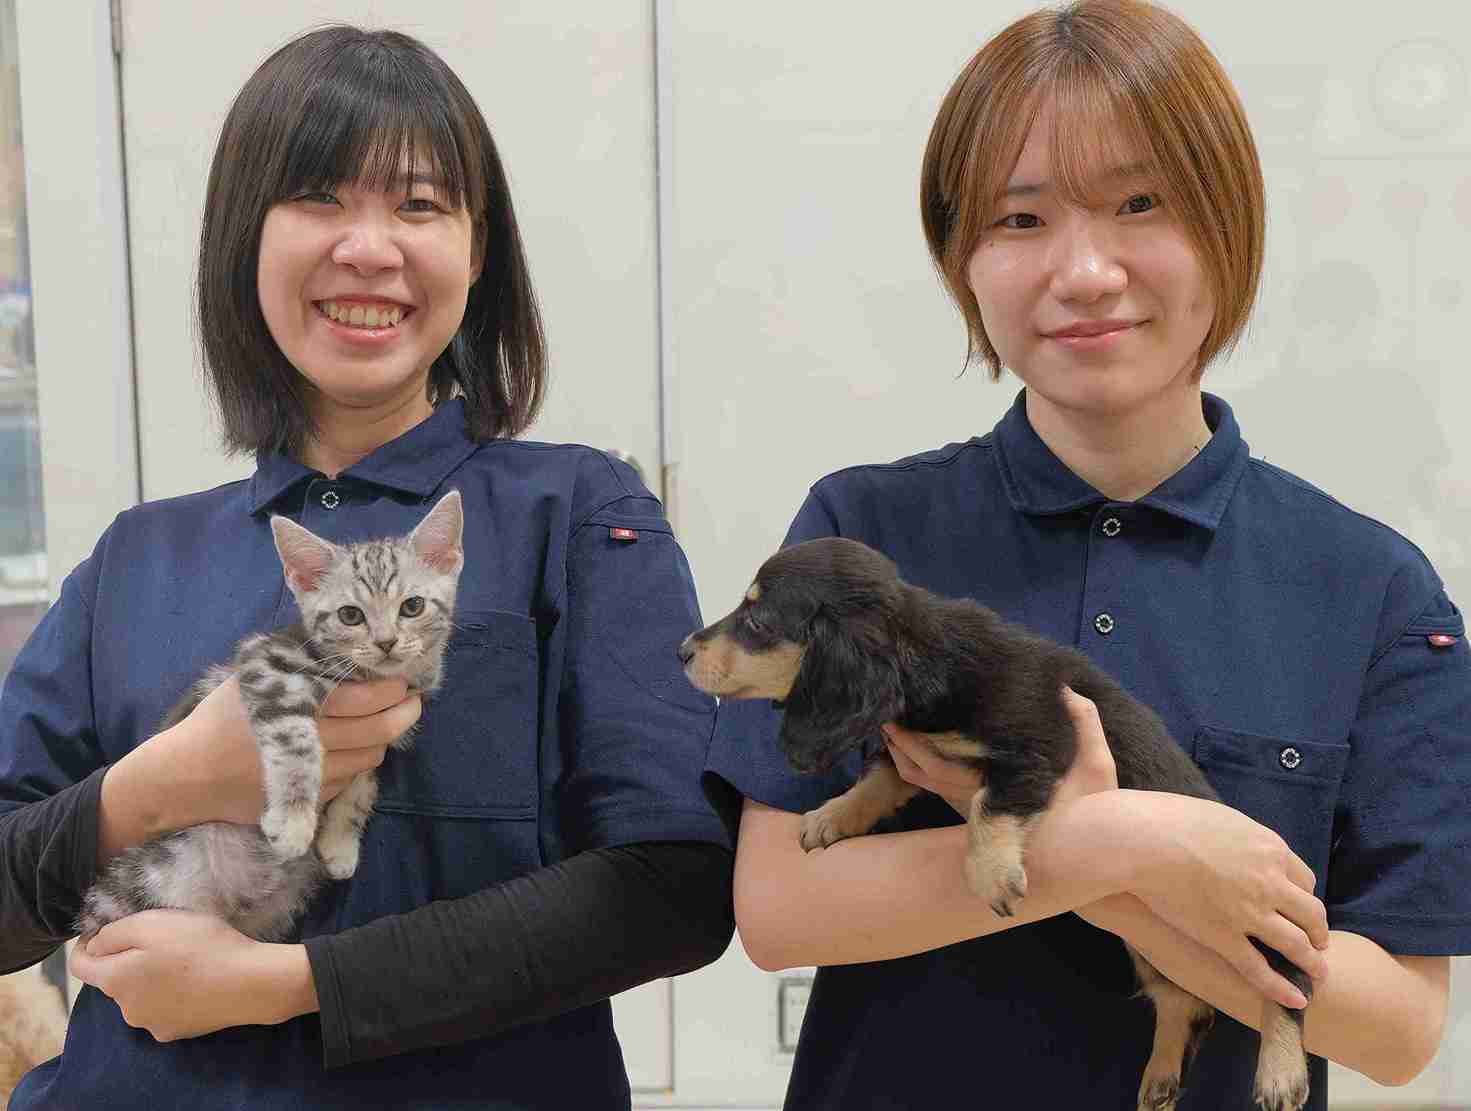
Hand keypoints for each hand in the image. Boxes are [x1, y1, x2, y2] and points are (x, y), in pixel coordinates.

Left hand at [68, 910, 316, 1040]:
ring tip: (183, 961)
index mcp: (116, 980)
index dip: (87, 943)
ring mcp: (152, 1025)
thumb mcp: (153, 924)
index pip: (81, 965)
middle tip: (161, 939)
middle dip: (128, 960)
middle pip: (115, 980)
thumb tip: (95, 945)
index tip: (103, 929)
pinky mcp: (177, 1032)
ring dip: (150, 979)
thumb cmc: (200, 947)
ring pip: (140, 996)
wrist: (249, 983)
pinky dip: (171, 996)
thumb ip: (114, 933)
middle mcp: (126, 1009)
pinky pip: (163, 1010)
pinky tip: (195, 983)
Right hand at [146, 676, 419, 827]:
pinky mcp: (309, 803)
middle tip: (412, 702)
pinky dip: (358, 763)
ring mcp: (312, 778)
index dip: (392, 690)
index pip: (363, 698)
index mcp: (297, 706)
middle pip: (378, 732)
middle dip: (404, 715)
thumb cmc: (221, 718)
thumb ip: (299, 666)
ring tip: (382, 723)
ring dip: (382, 741)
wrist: (186, 776)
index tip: (403, 682)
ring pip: (370, 759)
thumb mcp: (254, 679)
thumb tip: (346, 649)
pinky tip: (351, 749)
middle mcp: (310, 744)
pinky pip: (350, 781)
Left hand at [883, 687, 1115, 816]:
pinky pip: (934, 787)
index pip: (938, 764)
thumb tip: (1070, 691)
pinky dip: (916, 766)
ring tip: (895, 724)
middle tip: (886, 713)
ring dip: (903, 756)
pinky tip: (914, 742)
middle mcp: (978, 799)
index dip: (913, 740)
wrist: (1086, 856)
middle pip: (921, 773)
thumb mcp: (1098, 766)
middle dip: (899, 744)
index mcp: (995, 786)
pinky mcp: (974, 810)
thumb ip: (1086, 723)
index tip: (898, 715)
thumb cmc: (1093, 812)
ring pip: (923, 782)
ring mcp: (973, 806)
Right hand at [1126, 791, 1330, 1007]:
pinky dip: (1281, 988)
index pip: (1305, 879)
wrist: (1142, 840)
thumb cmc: (1170, 820)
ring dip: (1311, 962)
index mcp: (1269, 849)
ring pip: (1295, 944)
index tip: (1299, 906)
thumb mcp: (1221, 818)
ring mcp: (1248, 913)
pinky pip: (1259, 969)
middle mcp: (1269, 883)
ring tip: (1318, 974)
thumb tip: (1238, 843)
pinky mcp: (1223, 937)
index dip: (1305, 896)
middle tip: (1318, 943)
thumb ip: (1240, 837)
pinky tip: (1295, 1000)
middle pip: (1311, 913)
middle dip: (1318, 931)